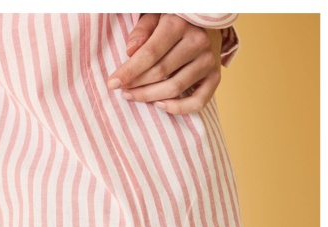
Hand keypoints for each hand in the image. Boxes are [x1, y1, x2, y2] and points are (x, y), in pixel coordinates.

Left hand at [107, 14, 222, 114]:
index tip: (112, 83)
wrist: (207, 24)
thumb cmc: (175, 21)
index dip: (129, 71)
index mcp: (179, 24)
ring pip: (175, 88)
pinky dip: (178, 108)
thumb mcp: (156, 16)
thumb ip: (142, 30)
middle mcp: (197, 43)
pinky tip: (159, 105)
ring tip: (134, 96)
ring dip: (150, 97)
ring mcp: (208, 61)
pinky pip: (197, 102)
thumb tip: (130, 51)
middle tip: (123, 91)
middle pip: (160, 73)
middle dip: (137, 85)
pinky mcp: (215, 77)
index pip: (150, 53)